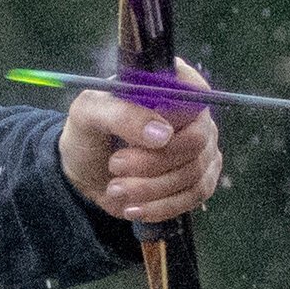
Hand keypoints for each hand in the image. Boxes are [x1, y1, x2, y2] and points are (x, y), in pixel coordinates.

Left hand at [58, 58, 224, 225]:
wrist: (86, 173)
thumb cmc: (88, 133)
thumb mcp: (89, 114)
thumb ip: (121, 114)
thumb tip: (163, 134)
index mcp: (171, 81)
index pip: (193, 94)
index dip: (169, 118)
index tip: (135, 137)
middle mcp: (195, 112)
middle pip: (195, 140)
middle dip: (153, 161)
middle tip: (116, 164)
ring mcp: (202, 146)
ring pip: (193, 173)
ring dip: (150, 188)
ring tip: (115, 187)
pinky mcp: (200, 178)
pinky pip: (194, 196)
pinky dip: (161, 206)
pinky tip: (133, 207)